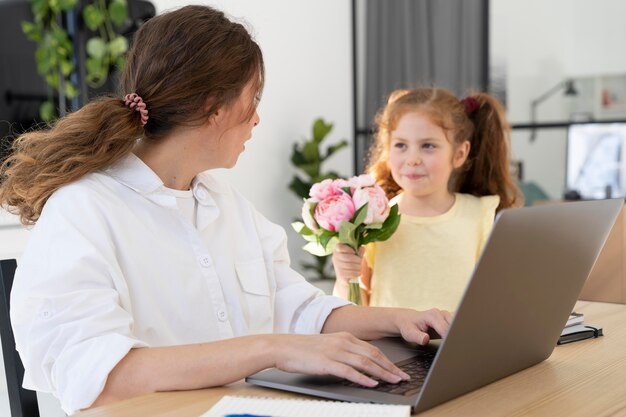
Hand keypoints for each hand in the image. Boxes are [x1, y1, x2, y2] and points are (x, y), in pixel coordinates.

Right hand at [272, 332, 409, 386]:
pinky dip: (363, 378)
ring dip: (382, 373)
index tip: (399, 370)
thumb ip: (344, 351)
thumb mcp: (328, 345)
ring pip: (365, 363)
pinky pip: (349, 371)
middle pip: (373, 356)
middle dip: (391, 368)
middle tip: (403, 378)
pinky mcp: (327, 362)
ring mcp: (335, 351)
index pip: (373, 350)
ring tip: (394, 381)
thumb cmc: (303, 349)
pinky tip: (372, 384)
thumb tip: (360, 364)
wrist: (283, 347)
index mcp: (345, 337)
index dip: (388, 361)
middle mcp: (343, 342)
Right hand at [332, 244, 363, 285]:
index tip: (354, 252)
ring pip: (351, 266)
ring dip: (358, 267)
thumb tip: (362, 248)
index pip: (339, 247)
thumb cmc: (350, 263)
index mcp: (337, 251)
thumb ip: (358, 251)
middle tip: (360, 261)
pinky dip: (357, 273)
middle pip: (348, 257)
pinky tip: (358, 272)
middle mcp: (335, 258)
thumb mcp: (355, 255)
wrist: (344, 277)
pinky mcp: (340, 275)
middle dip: (357, 259)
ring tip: (359, 267)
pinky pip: (352, 273)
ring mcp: (337, 267)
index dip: (348, 249)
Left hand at [394, 308, 452, 344]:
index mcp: (432, 315)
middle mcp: (441, 314)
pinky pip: (456, 328)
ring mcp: (446, 317)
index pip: (445, 329)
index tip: (449, 348)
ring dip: (457, 337)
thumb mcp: (409, 333)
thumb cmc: (409, 326)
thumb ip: (417, 337)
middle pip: (454, 328)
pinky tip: (454, 343)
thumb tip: (426, 339)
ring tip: (454, 346)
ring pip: (457, 328)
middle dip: (455, 338)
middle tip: (453, 348)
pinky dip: (456, 336)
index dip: (448, 340)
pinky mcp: (449, 321)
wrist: (408, 320)